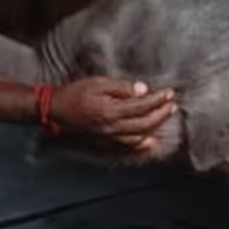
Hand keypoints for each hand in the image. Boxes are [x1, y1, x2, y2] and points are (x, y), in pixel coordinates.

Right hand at [48, 77, 176, 146]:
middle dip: (161, 113)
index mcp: (111, 110)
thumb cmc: (75, 93)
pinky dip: (141, 144)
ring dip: (155, 126)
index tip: (169, 93)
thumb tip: (142, 89)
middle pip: (145, 123)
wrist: (55, 110)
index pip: (142, 105)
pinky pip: (127, 146)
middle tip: (172, 104)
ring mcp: (109, 136)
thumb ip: (121, 87)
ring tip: (164, 116)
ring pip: (139, 135)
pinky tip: (149, 141)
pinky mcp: (104, 141)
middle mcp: (112, 127)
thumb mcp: (97, 83)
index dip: (158, 99)